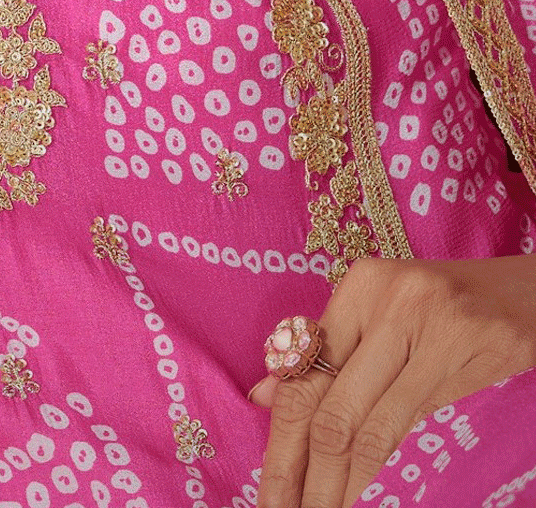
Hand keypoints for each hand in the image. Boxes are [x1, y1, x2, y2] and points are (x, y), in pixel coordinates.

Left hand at [249, 255, 535, 507]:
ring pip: (363, 424)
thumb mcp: (385, 321)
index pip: (301, 373)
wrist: (526, 296)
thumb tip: (263, 396)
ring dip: (334, 483)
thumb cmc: (448, 311)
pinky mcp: (461, 348)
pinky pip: (405, 423)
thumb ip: (329, 355)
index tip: (265, 487)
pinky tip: (356, 494)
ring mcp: (424, 323)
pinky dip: (374, 468)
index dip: (278, 438)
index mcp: (358, 286)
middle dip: (297, 471)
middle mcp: (384, 299)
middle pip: (326, 404)